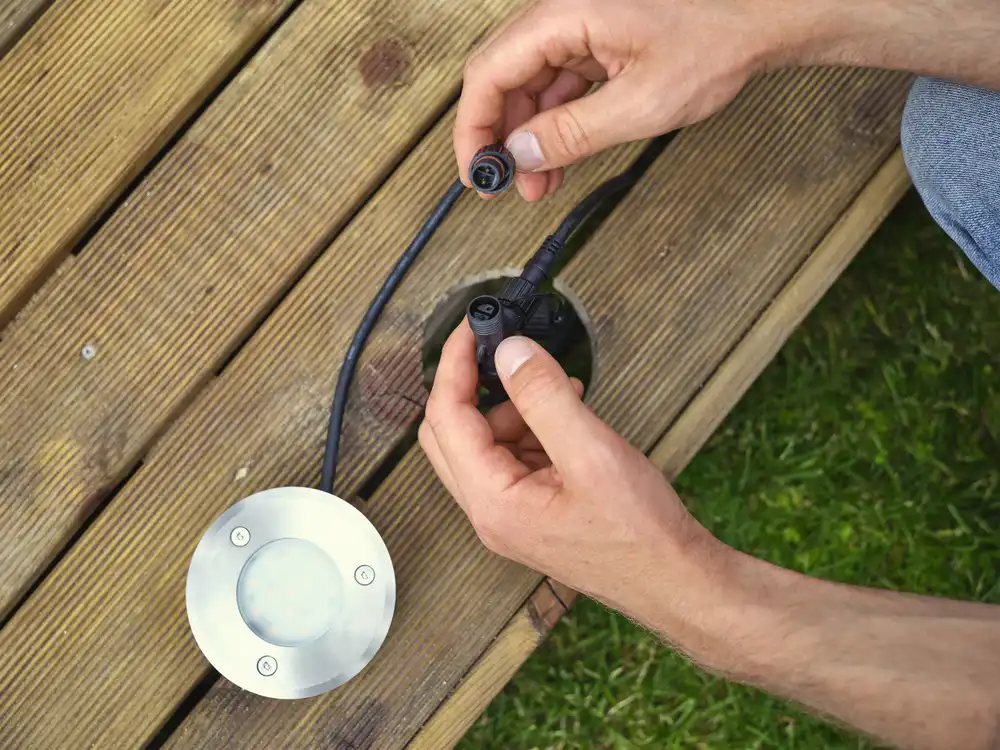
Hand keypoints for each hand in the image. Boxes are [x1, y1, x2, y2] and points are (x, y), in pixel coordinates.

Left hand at [419, 322, 723, 610]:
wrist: (675, 582)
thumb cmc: (639, 534)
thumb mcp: (591, 452)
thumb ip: (544, 397)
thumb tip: (510, 352)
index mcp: (492, 502)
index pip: (446, 419)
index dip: (454, 367)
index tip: (471, 329)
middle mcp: (491, 512)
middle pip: (452, 433)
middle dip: (475, 387)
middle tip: (505, 351)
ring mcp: (510, 516)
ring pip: (485, 444)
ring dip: (513, 408)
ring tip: (560, 391)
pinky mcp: (533, 513)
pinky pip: (515, 459)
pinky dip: (534, 429)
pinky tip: (569, 418)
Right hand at [454, 0, 792, 201]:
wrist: (758, 20)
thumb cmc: (715, 43)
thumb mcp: (639, 105)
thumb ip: (572, 133)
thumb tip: (521, 155)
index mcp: (566, 15)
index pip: (490, 74)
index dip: (475, 129)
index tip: (477, 172)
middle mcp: (564, 13)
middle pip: (503, 78)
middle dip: (503, 138)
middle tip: (508, 186)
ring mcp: (578, 26)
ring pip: (529, 85)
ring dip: (530, 136)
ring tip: (540, 183)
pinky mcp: (595, 40)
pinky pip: (558, 84)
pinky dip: (554, 122)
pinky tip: (559, 157)